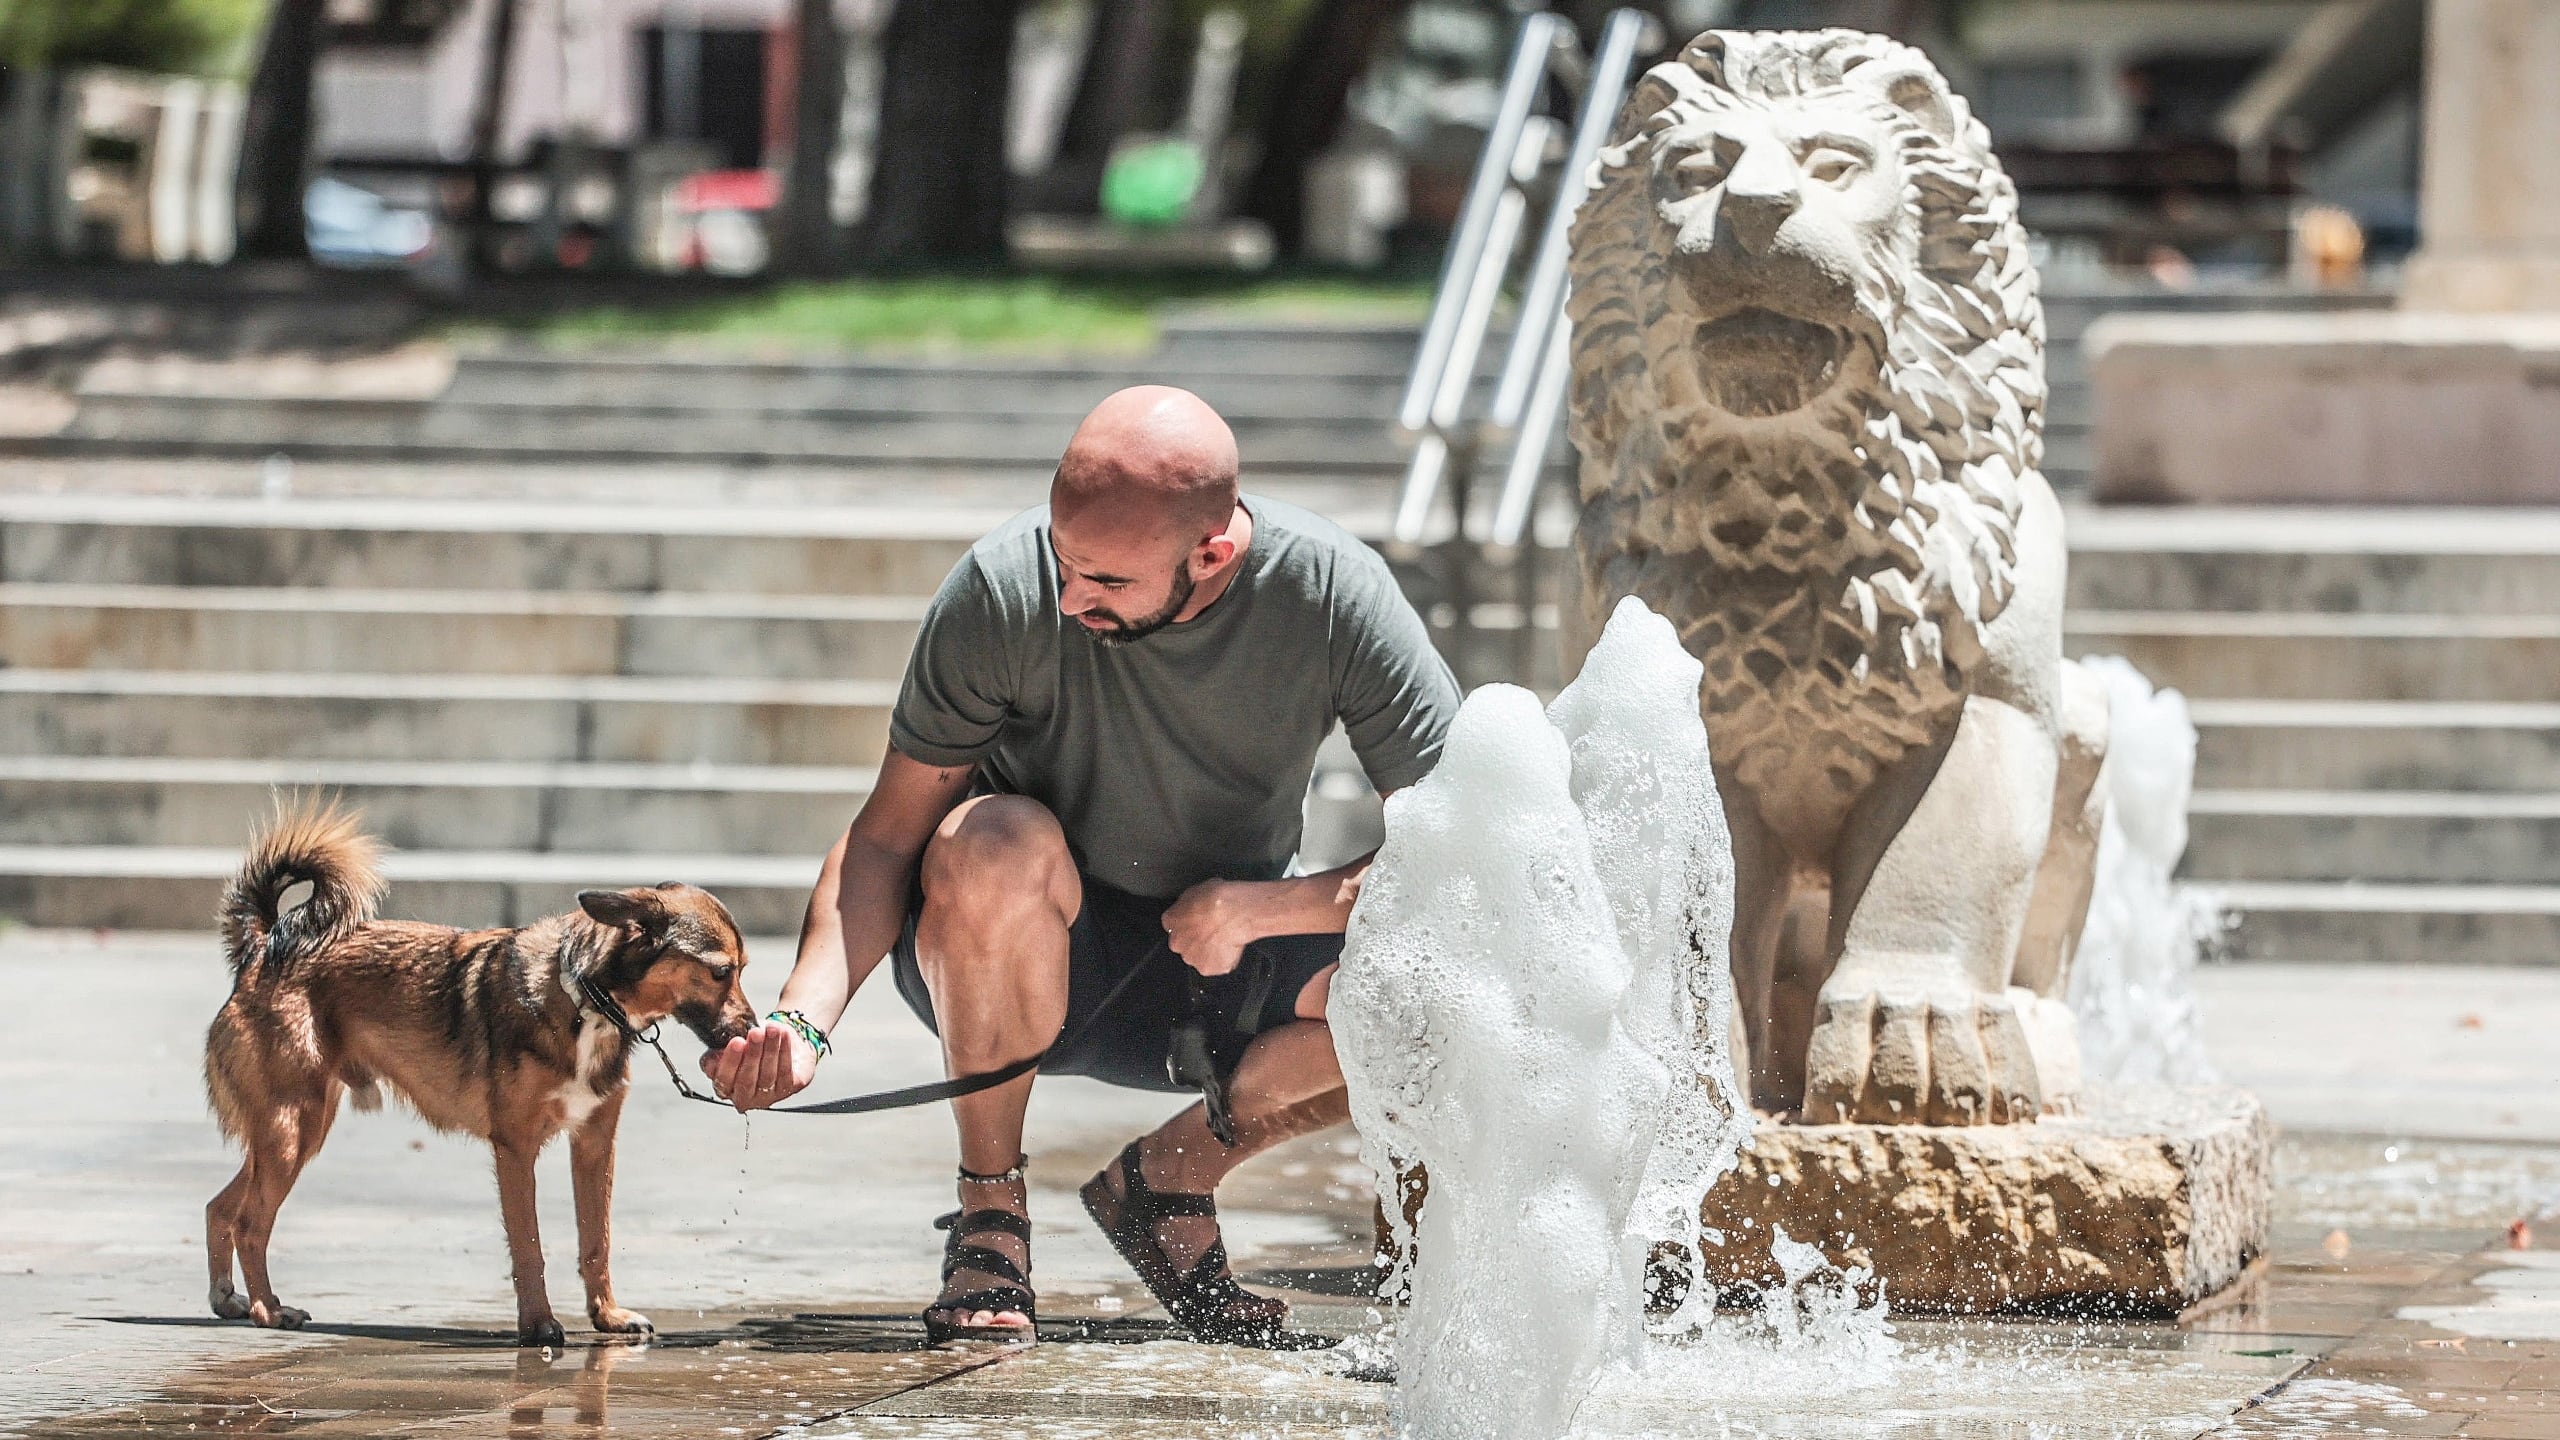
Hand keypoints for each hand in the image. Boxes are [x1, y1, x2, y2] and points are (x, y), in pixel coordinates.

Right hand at [701, 1021, 817, 1111]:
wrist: (778, 1037)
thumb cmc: (752, 1043)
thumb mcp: (733, 1042)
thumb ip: (722, 1048)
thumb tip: (719, 1047)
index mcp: (725, 1087)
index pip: (723, 1080)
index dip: (730, 1061)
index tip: (736, 1041)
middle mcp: (744, 1096)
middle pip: (746, 1080)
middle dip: (751, 1054)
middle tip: (755, 1034)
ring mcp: (766, 1096)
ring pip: (767, 1075)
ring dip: (770, 1049)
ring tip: (771, 1030)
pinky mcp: (788, 1089)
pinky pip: (786, 1071)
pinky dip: (784, 1051)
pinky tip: (783, 1036)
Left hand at [1163, 878, 1263, 976]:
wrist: (1235, 912)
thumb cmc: (1218, 898)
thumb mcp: (1196, 890)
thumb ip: (1188, 904)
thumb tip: (1193, 906)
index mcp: (1170, 921)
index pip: (1174, 925)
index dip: (1189, 922)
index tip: (1199, 920)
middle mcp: (1177, 942)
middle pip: (1184, 944)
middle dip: (1196, 939)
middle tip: (1213, 931)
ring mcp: (1192, 957)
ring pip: (1198, 956)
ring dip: (1208, 951)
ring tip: (1225, 939)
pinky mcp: (1208, 968)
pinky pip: (1216, 965)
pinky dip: (1223, 959)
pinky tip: (1231, 947)